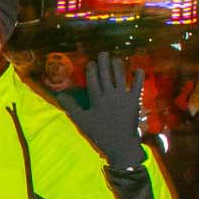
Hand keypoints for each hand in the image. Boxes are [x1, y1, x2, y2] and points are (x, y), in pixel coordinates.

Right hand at [73, 52, 147, 167]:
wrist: (120, 144)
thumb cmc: (100, 133)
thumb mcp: (82, 121)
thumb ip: (71, 107)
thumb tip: (60, 95)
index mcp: (96, 99)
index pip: (93, 79)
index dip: (92, 69)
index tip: (91, 63)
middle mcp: (109, 95)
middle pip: (105, 74)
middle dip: (104, 62)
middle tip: (103, 53)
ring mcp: (123, 96)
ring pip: (119, 76)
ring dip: (118, 66)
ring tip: (116, 59)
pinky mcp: (134, 100)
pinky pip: (137, 85)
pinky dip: (138, 77)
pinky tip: (137, 69)